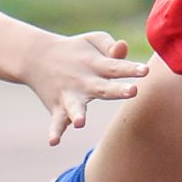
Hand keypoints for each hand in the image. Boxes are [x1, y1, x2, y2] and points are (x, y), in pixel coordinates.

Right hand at [18, 31, 147, 146]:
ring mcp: (69, 96)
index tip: (145, 71)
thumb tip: (123, 48)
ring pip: (75, 107)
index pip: (116, 67)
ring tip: (80, 123)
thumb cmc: (75, 50)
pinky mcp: (57, 108)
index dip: (131, 68)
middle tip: (133, 91)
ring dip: (78, 114)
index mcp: (95, 64)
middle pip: (103, 88)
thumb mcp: (93, 40)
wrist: (36, 56)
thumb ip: (110, 46)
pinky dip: (54, 131)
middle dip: (117, 91)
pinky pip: (56, 122)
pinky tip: (53, 141)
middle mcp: (83, 81)